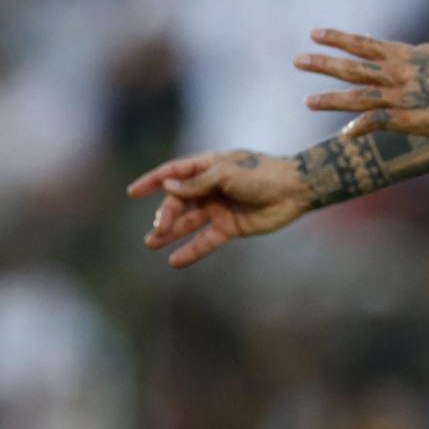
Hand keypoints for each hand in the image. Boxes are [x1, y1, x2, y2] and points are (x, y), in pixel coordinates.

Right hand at [129, 150, 308, 267]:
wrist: (296, 190)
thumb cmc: (263, 174)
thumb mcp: (227, 174)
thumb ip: (197, 183)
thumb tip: (168, 187)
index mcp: (210, 167)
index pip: (175, 173)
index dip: (153, 181)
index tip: (133, 192)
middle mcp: (211, 187)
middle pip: (179, 201)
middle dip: (166, 213)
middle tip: (157, 228)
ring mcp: (220, 207)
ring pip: (188, 221)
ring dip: (170, 232)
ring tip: (152, 242)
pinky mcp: (230, 227)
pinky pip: (206, 240)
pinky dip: (191, 250)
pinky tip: (174, 261)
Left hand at [296, 29, 428, 139]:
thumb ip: (412, 51)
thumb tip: (401, 49)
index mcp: (401, 55)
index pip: (362, 44)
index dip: (337, 38)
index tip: (314, 34)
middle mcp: (395, 74)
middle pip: (352, 68)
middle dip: (323, 64)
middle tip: (298, 60)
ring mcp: (398, 97)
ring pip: (356, 98)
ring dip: (330, 99)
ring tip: (307, 101)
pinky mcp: (405, 119)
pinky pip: (375, 123)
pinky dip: (358, 128)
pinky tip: (344, 133)